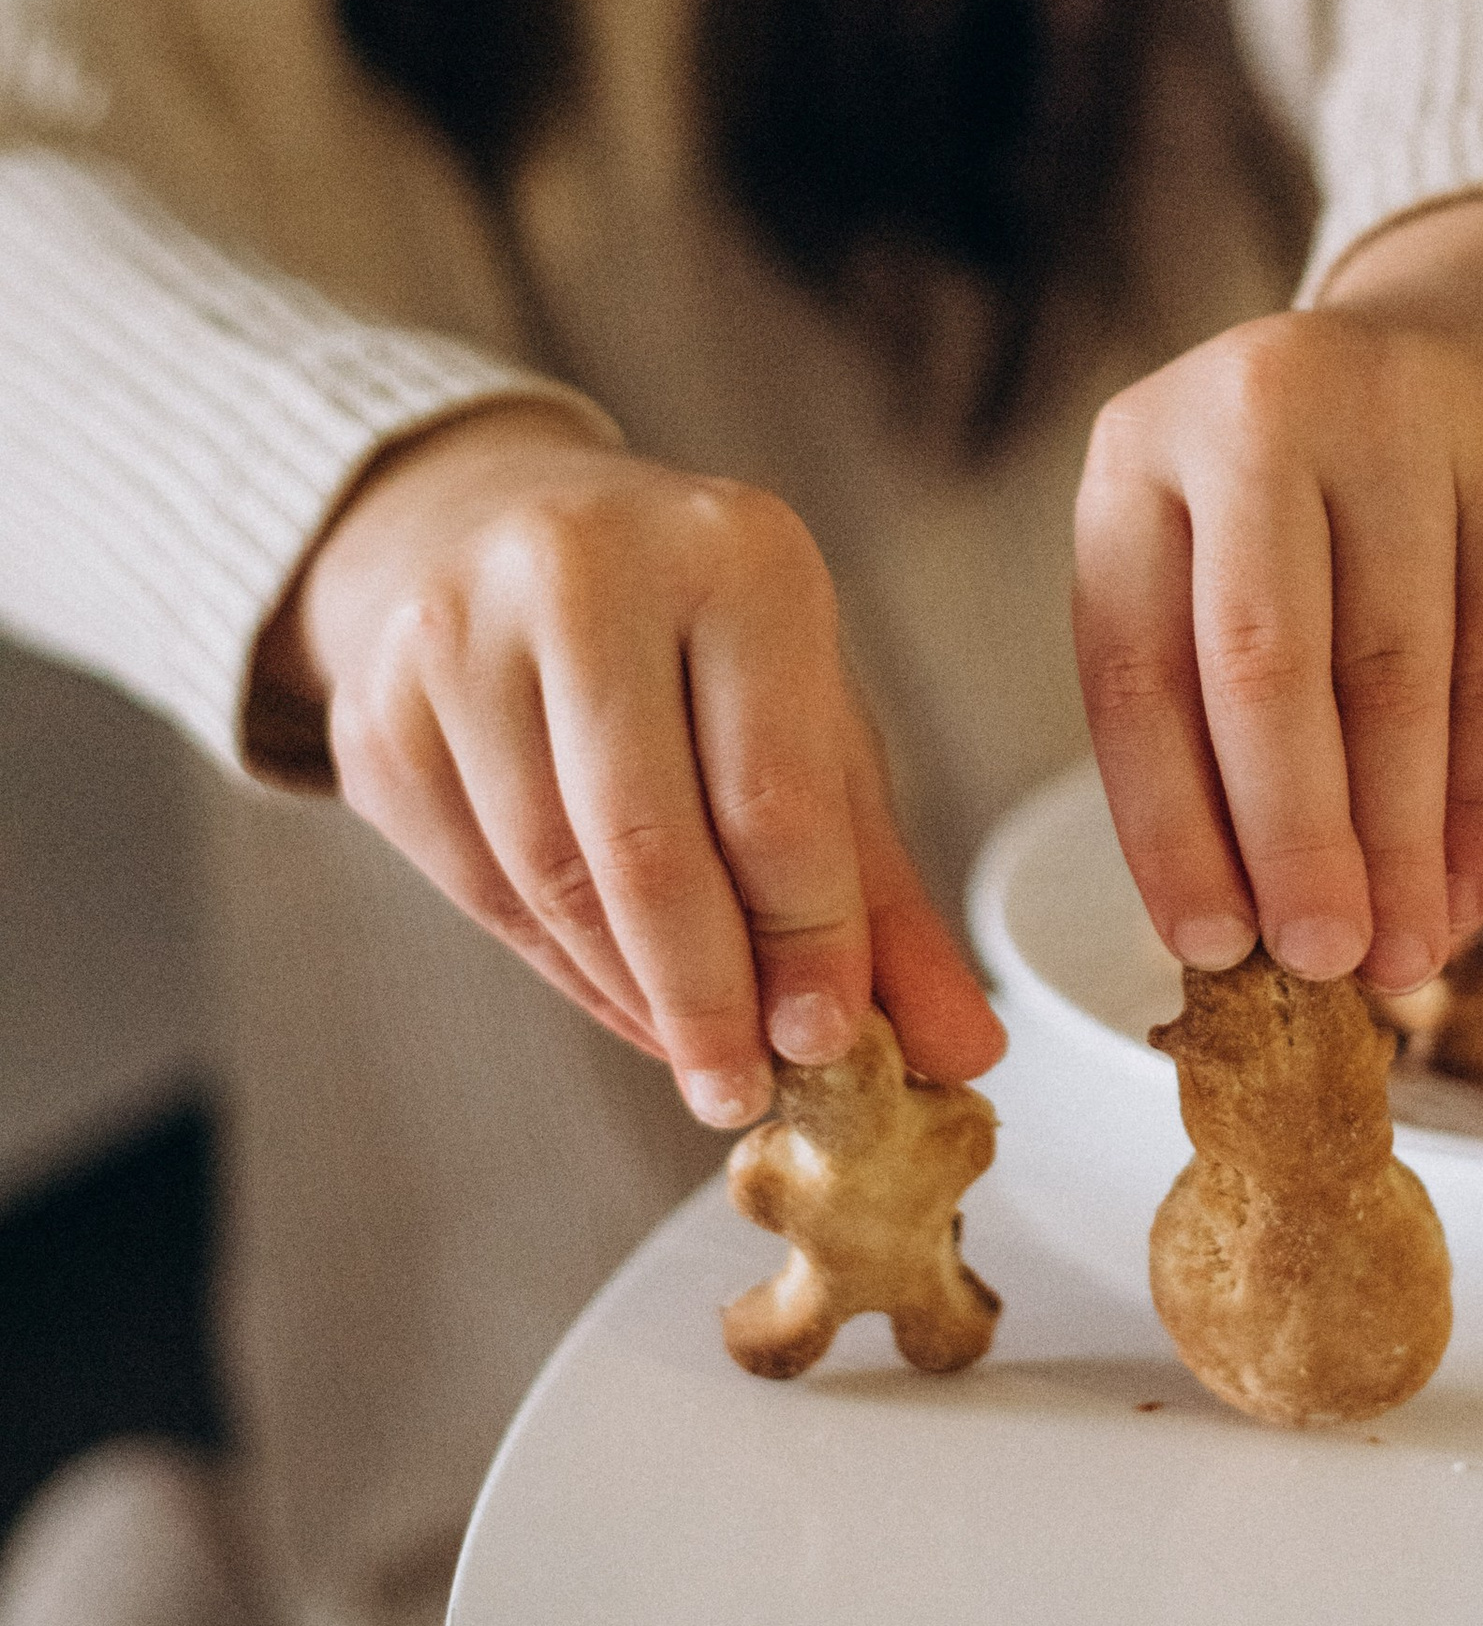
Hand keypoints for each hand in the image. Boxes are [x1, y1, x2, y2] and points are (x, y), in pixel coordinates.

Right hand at [256, 407, 1002, 1123]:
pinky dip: (561, 965)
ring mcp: (459, 636)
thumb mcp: (807, 724)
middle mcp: (586, 568)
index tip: (828, 1042)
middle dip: (707, 996)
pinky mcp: (378, 713)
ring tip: (696, 1053)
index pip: (774, 788)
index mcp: (735, 553)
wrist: (493, 536)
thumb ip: (878, 890)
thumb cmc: (690, 640)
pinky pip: (477, 884)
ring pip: (551, 875)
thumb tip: (961, 1051)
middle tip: (742, 1089)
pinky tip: (619, 993)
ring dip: (634, 993)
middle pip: (647, 842)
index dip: (806, 938)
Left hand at [1073, 189, 1482, 995]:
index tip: (1204, 943)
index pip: (1136, 666)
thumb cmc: (1335, 483)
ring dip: (1401, 845)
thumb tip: (1239, 918)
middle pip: (1267, 667)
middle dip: (1295, 840)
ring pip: (1398, 679)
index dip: (1170, 823)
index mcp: (1142, 451)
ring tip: (1402, 955)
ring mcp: (1402, 416)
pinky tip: (1468, 887)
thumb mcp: (1224, 544)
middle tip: (1319, 961)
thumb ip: (1208, 697)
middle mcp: (1259, 409)